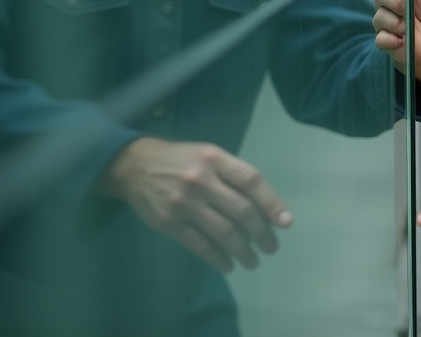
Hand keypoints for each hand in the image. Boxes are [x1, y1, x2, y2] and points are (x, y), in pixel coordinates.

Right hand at [98, 137, 290, 272]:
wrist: (135, 166)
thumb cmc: (182, 160)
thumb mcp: (209, 155)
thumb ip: (234, 175)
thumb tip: (266, 207)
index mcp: (215, 159)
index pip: (251, 181)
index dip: (272, 203)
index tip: (286, 223)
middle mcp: (201, 179)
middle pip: (241, 211)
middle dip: (262, 234)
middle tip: (271, 247)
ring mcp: (183, 202)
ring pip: (223, 232)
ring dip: (243, 251)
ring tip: (253, 261)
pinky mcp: (168, 222)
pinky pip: (200, 246)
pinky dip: (218, 259)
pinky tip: (229, 265)